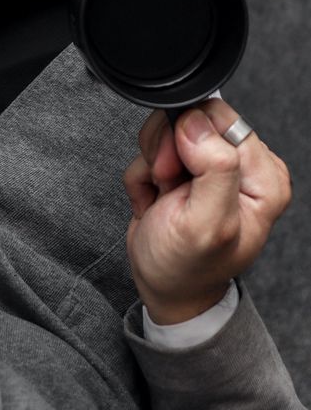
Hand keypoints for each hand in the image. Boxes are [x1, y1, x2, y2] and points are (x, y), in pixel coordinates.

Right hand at [123, 99, 291, 324]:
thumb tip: (199, 123)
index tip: (177, 175)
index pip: (223, 119)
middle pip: (193, 119)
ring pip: (169, 130)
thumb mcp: (205, 225)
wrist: (164, 290)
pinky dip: (145, 174)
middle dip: (167, 151)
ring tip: (163, 196)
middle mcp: (244, 167)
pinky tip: (155, 200)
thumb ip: (214, 169)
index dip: (190, 139)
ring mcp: (214, 166)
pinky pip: (154, 148)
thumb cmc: (187, 268)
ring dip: (153, 162)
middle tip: (168, 186)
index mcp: (264, 177)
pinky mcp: (188, 168)